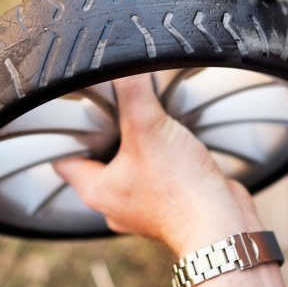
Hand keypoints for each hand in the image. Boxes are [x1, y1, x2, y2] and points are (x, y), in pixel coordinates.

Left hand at [54, 75, 261, 255]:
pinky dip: (166, 161)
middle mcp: (116, 203)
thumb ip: (132, 90)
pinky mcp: (172, 207)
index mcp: (96, 190)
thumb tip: (123, 62)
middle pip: (99, 163)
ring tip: (151, 122)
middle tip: (117, 108)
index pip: (64, 160)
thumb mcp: (148, 126)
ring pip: (132, 170)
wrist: (222, 225)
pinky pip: (161, 177)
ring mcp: (144, 208)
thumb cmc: (180, 189)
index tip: (76, 113)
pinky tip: (178, 144)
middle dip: (107, 137)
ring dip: (140, 148)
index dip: (67, 134)